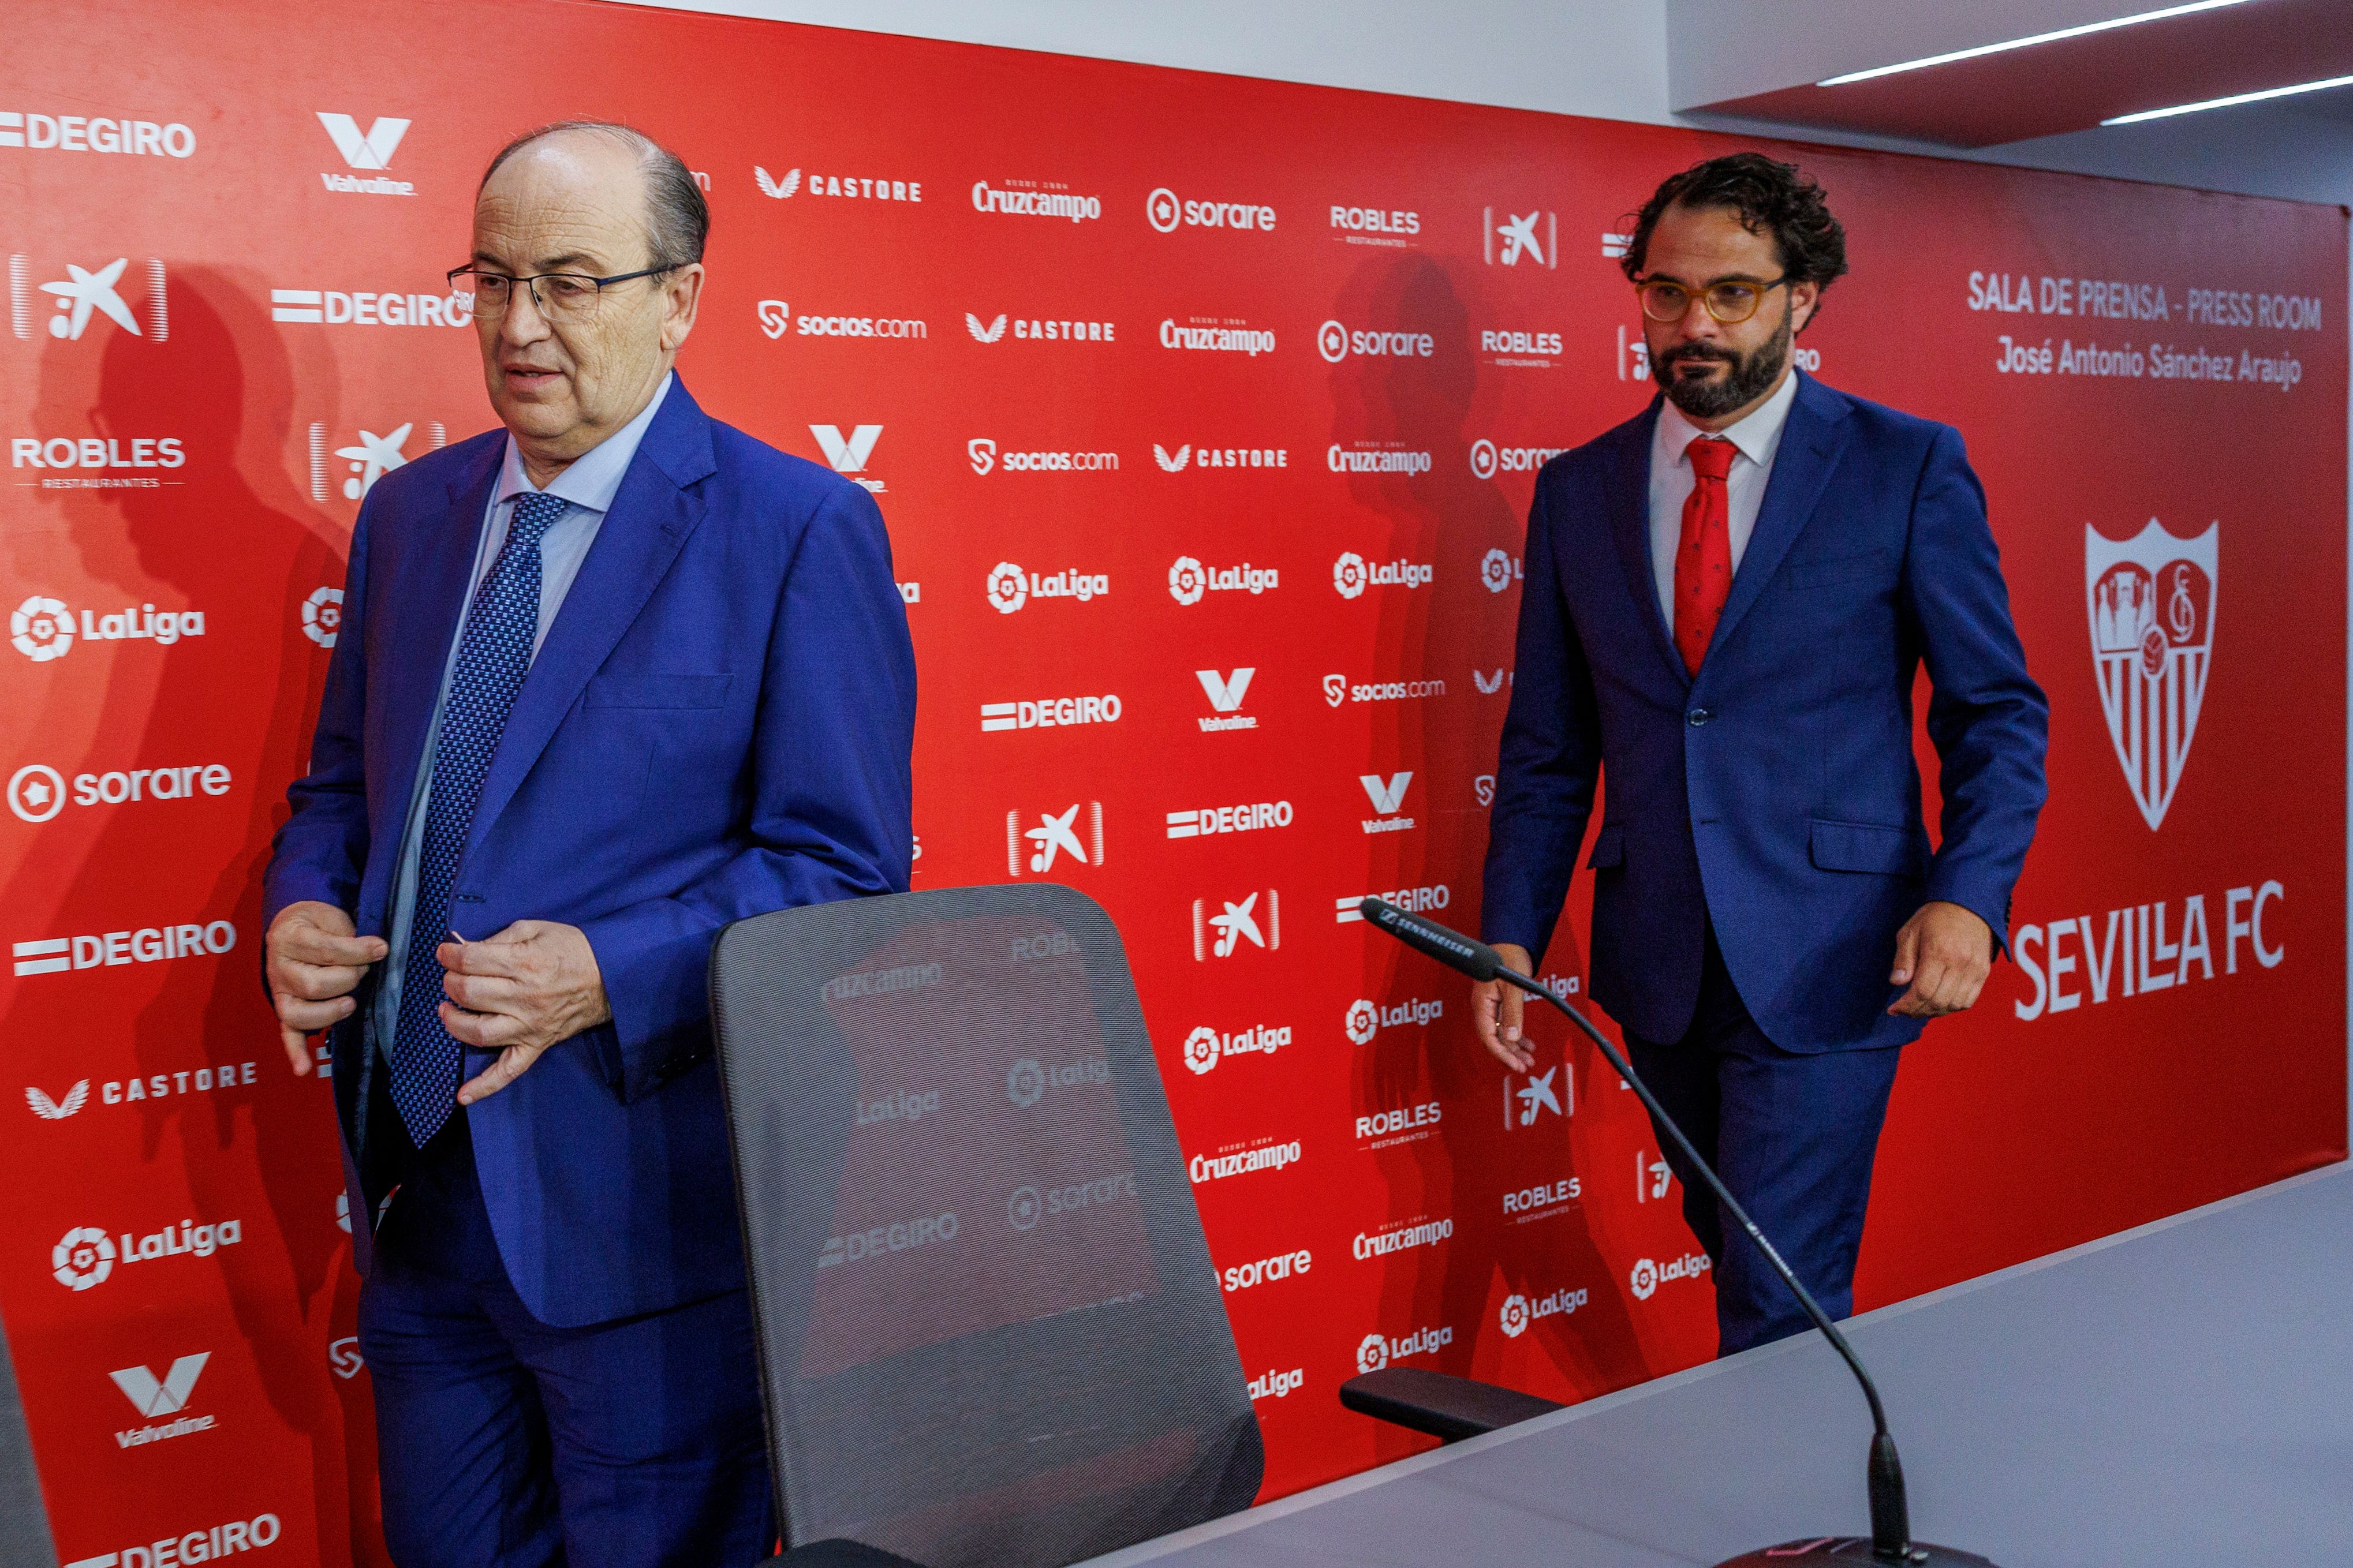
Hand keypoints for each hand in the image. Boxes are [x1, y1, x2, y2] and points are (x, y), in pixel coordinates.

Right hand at [266, 901, 387, 1075]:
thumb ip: (349, 936)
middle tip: (363, 971)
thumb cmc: (319, 923)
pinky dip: (295, 1052)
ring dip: (331, 1011)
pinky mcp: (284, 1009)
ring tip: (350, 1002)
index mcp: (289, 937)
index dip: (357, 951)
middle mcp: (278, 967)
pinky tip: (304, 1069)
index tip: (381, 949)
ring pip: (300, 1013)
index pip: (325, 950)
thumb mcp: (332, 918)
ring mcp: (279, 991)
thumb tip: (376, 952)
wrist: (295, 924)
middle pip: (314, 985)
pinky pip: (287, 1033)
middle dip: (348, 979)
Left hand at [437, 920, 611, 1104]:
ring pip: (479, 1031)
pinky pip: (510, 1070)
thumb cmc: (573, 950)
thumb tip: (464, 948)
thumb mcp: (536, 929)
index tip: (445, 951)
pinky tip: (464, 1095)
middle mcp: (526, 997)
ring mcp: (531, 1025)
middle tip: (451, 975)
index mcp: (526, 962)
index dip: (450, 954)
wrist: (612, 975)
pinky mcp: (537, 1044)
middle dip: (451, 981)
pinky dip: (486, 1085)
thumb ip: (499, 938)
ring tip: (447, 1010)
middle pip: (469, 993)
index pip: (471, 960)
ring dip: (453, 1021)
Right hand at [1473, 943, 1536, 1071]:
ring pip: (1500, 1033)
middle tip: (1525, 1066)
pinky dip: (1516, 1035)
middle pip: (1493, 1038)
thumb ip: (1513, 1013)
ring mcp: (1490, 1006)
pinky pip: (1505, 1025)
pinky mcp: (1498, 1003)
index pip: (1488, 1037)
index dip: (1501, 1053)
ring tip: (1529, 1059)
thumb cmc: (1509, 959)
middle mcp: (1483, 1008)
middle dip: (1509, 1054)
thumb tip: (1512, 1038)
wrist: (1511, 942)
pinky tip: (1528, 1044)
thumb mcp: (1514, 987)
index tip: (1514, 1065)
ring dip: (1514, 1047)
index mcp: (1481, 1004)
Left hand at [1888, 901, 1993, 1018]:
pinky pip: (1969, 1000)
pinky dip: (1952, 1007)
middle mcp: (1960, 963)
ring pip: (1954, 1005)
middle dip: (1917, 1011)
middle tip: (1904, 1011)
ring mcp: (1975, 969)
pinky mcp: (1983, 972)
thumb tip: (1897, 983)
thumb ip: (1903, 959)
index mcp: (1939, 952)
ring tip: (1919, 1008)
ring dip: (1934, 1012)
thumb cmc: (1935, 917)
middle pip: (1938, 1002)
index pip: (1922, 991)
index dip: (1906, 1005)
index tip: (1894, 1009)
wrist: (1968, 904)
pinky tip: (1939, 1003)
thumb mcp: (1910, 931)